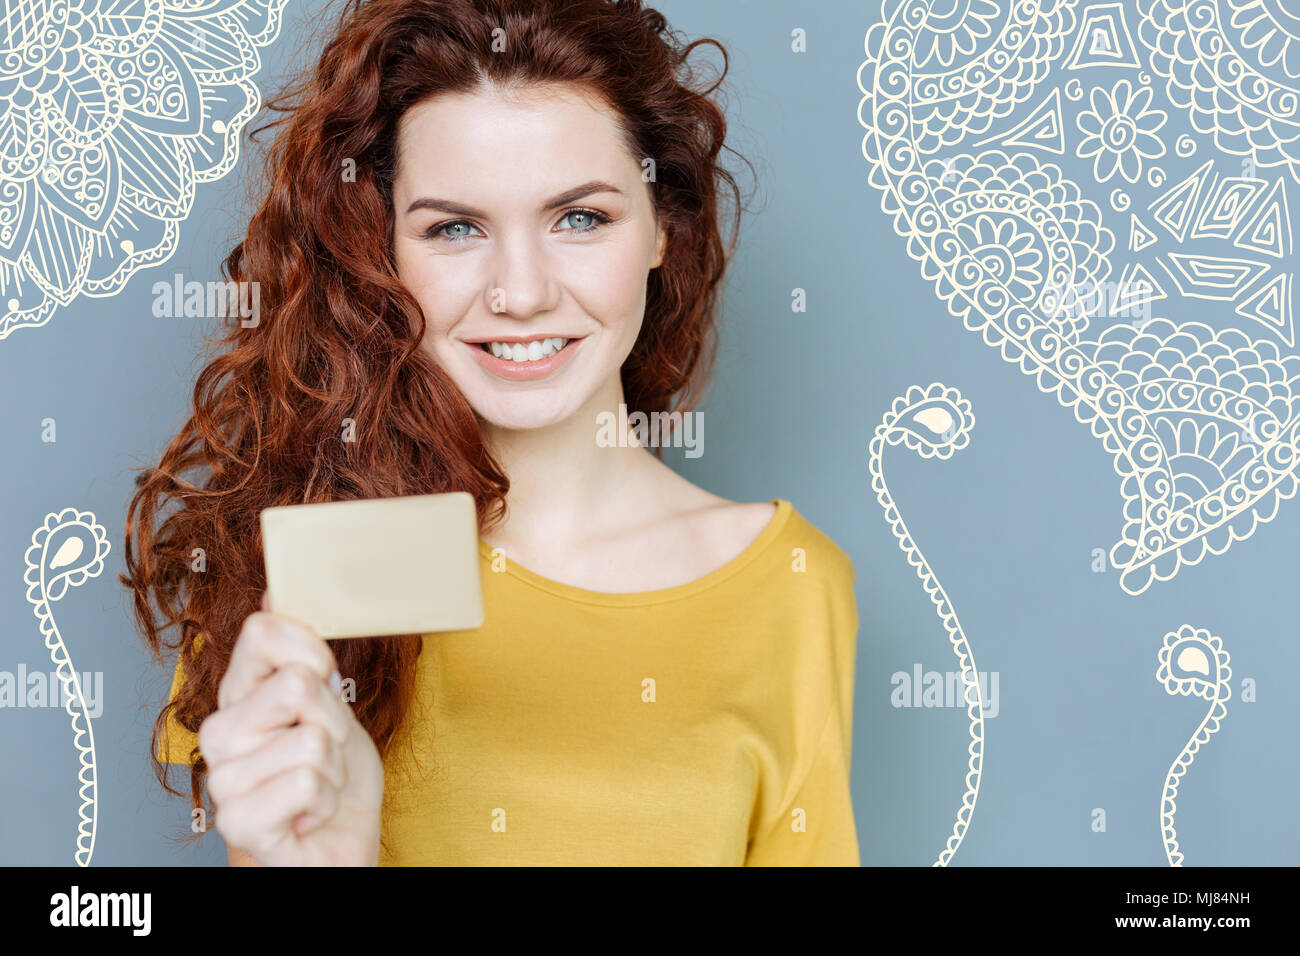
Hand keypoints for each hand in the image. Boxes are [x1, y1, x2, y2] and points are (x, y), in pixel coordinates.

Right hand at [198, 592, 383, 864]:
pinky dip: (323, 800)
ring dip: (333, 768)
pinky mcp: (237, 823)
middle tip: (325, 749)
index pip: (263, 631)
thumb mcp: (329, 703)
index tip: (324, 681)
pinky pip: (306, 783)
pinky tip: (306, 813)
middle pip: (298, 685)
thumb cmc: (332, 775)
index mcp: (238, 694)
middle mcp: (219, 731)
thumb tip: (273, 591)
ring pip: (312, 740)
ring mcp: (224, 778)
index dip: (312, 650)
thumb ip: (301, 656)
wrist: (335, 844)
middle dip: (334, 720)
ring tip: (316, 785)